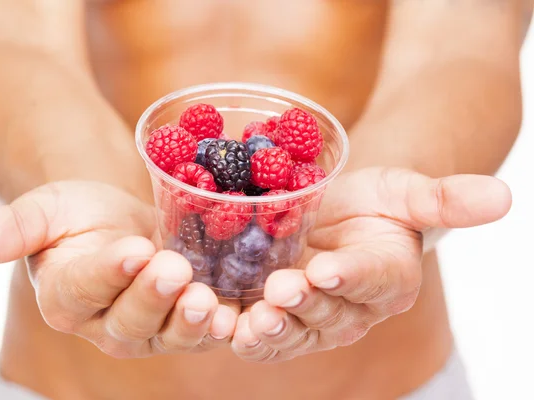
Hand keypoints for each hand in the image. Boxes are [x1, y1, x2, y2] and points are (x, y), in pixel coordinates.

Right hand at [0, 181, 237, 357]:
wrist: (122, 221)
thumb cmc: (80, 216)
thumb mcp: (46, 211)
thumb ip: (10, 228)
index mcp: (68, 297)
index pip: (85, 289)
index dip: (108, 272)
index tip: (131, 248)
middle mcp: (106, 323)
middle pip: (128, 319)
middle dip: (151, 295)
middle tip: (172, 268)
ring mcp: (150, 327)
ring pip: (167, 333)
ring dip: (188, 319)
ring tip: (205, 299)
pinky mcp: (185, 322)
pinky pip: (201, 332)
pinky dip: (217, 328)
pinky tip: (232, 315)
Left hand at [231, 167, 510, 361]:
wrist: (340, 215)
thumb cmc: (378, 203)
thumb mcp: (407, 192)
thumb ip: (446, 197)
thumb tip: (503, 197)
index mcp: (387, 277)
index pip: (371, 279)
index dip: (351, 276)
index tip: (329, 269)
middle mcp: (351, 307)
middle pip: (328, 311)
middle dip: (304, 304)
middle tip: (281, 290)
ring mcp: (312, 317)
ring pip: (294, 331)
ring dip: (272, 330)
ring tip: (251, 320)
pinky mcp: (278, 315)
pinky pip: (263, 332)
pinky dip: (244, 334)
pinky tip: (223, 326)